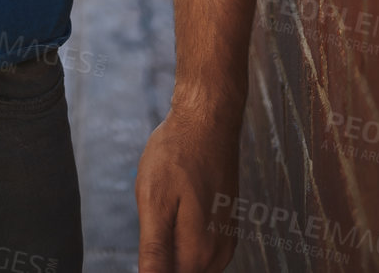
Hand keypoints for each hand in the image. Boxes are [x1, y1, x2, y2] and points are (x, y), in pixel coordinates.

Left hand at [135, 105, 239, 271]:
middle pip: (181, 270)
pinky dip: (183, 231)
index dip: (152, 266)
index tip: (153, 228)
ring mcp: (225, 240)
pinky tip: (179, 200)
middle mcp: (218, 255)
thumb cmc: (177, 154)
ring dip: (172, 242)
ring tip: (169, 202)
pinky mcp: (226, 226)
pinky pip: (199, 245)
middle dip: (162, 253)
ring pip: (189, 260)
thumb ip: (154, 251)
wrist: (208, 120)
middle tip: (156, 212)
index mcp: (199, 254)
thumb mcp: (153, 201)